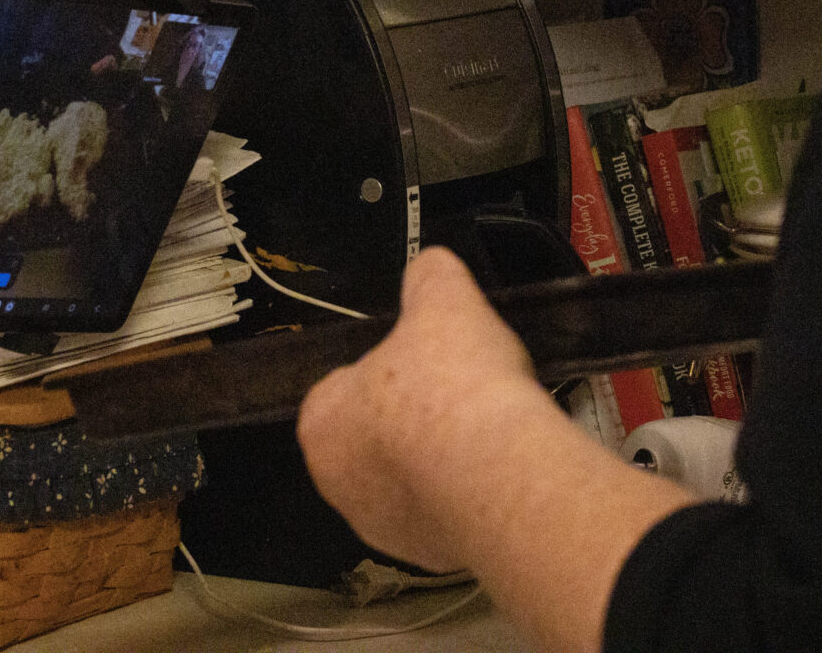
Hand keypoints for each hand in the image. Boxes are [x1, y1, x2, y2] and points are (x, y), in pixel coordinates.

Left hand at [296, 247, 545, 572]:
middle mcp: (339, 484)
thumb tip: (431, 266)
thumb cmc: (452, 388)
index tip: (418, 364)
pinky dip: (468, 498)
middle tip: (455, 395)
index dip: (381, 373)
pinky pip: (445, 518)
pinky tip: (499, 469)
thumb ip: (429, 279)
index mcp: (322, 422)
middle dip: (410, 422)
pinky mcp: (430, 556)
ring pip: (408, 484)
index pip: (338, 390)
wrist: (499, 472)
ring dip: (439, 463)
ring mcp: (383, 526)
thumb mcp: (443, 301)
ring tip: (485, 430)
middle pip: (371, 440)